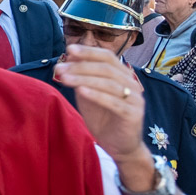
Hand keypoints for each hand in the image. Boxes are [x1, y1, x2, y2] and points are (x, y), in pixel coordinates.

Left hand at [53, 45, 147, 165]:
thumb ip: (81, 77)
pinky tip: (80, 91)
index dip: (89, 52)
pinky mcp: (133, 115)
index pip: (108, 57)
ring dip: (84, 79)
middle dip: (81, 66)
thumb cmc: (102, 117)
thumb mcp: (87, 94)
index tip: (69, 49)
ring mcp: (135, 99)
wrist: (118, 145)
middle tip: (60, 69)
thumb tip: (69, 57)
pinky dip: (96, 95)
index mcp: (122, 75)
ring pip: (109, 83)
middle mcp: (132, 84)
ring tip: (64, 78)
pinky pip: (114, 102)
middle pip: (107, 68)